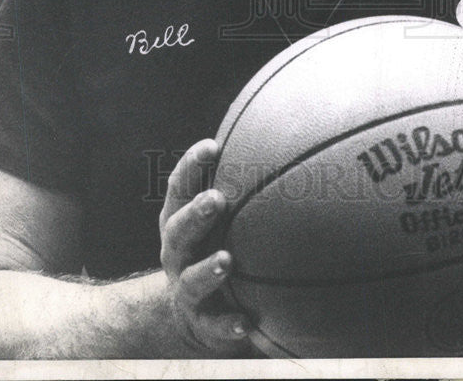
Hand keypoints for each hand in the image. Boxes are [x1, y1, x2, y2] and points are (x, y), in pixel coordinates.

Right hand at [159, 139, 250, 352]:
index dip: (192, 166)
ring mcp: (184, 289)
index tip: (212, 146)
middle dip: (195, 214)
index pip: (179, 188)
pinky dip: (227, 324)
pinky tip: (246, 322)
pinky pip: (213, 325)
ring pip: (188, 281)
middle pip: (177, 231)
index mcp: (179, 220)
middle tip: (216, 200)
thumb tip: (286, 138)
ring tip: (225, 260)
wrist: (196, 311)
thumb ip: (241, 183)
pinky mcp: (201, 322)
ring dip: (206, 270)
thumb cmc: (215, 244)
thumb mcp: (220, 216)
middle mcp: (176, 252)